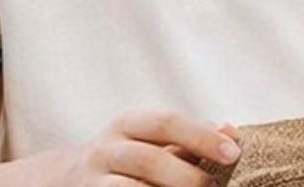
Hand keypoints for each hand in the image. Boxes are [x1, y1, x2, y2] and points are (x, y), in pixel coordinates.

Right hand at [53, 110, 240, 186]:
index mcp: (127, 124)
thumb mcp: (154, 140)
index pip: (166, 123)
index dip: (201, 137)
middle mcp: (106, 149)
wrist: (70, 178)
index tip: (233, 153)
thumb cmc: (131, 158)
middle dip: (186, 175)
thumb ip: (191, 138)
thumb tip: (231, 132)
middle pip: (148, 159)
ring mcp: (93, 180)